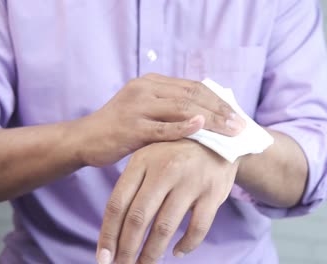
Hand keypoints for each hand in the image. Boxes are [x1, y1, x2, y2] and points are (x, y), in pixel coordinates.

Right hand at [76, 73, 244, 166]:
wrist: (85, 139)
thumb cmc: (122, 128)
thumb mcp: (147, 110)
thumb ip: (172, 109)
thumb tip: (209, 116)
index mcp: (152, 82)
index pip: (194, 87)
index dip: (219, 100)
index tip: (238, 114)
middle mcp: (146, 88)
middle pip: (192, 95)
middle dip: (220, 110)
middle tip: (241, 125)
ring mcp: (137, 106)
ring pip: (181, 109)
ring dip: (210, 120)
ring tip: (231, 130)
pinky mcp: (130, 126)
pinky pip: (162, 128)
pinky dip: (184, 127)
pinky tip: (202, 127)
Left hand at [96, 140, 238, 263]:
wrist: (218, 137)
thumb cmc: (175, 153)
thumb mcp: (149, 157)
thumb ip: (132, 186)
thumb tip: (113, 230)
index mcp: (143, 161)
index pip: (117, 204)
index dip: (108, 235)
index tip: (103, 258)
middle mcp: (165, 170)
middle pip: (137, 219)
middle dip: (126, 250)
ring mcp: (190, 182)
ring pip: (164, 228)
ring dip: (152, 253)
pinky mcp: (213, 193)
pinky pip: (197, 228)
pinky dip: (187, 245)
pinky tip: (178, 252)